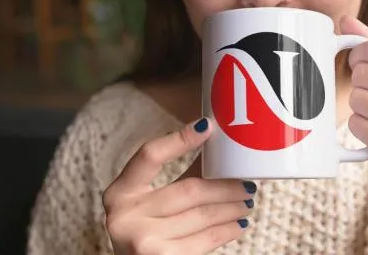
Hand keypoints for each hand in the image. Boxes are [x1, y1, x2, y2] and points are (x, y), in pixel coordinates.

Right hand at [103, 118, 255, 254]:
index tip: (208, 126)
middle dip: (225, 185)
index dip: (179, 139)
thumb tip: (217, 149)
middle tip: (247, 183)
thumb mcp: (148, 203)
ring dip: (231, 207)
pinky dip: (226, 231)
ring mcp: (143, 241)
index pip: (150, 155)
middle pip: (188, 190)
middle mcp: (125, 216)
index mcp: (120, 192)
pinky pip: (205, 241)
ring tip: (247, 202)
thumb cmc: (145, 231)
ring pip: (202, 215)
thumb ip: (179, 177)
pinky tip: (238, 225)